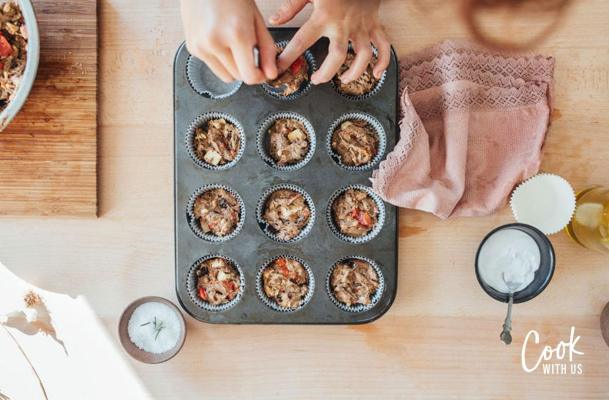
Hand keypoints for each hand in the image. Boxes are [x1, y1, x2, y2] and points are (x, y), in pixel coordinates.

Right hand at [180, 0, 277, 83]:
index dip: (259, 77)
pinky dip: (220, 60)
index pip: (249, 76)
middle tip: (249, 52)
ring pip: (225, 76)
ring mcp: (201, 46)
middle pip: (238, 77)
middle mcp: (215, 42)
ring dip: (234, 67)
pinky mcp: (192, 48)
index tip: (263, 71)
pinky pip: (212, 66)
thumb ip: (266, 49)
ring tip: (234, 45)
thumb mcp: (256, 19)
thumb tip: (271, 73)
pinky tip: (221, 40)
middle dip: (247, 69)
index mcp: (236, 34)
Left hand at [270, 0, 389, 84]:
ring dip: (355, 72)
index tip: (279, 68)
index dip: (290, 56)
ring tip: (344, 80)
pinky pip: (383, 45)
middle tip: (316, 80)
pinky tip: (376, 74)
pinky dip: (382, 61)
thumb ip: (291, 6)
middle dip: (326, 73)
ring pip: (363, 55)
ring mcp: (361, 26)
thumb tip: (275, 21)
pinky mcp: (375, 24)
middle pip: (338, 55)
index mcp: (324, 16)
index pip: (302, 40)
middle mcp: (344, 24)